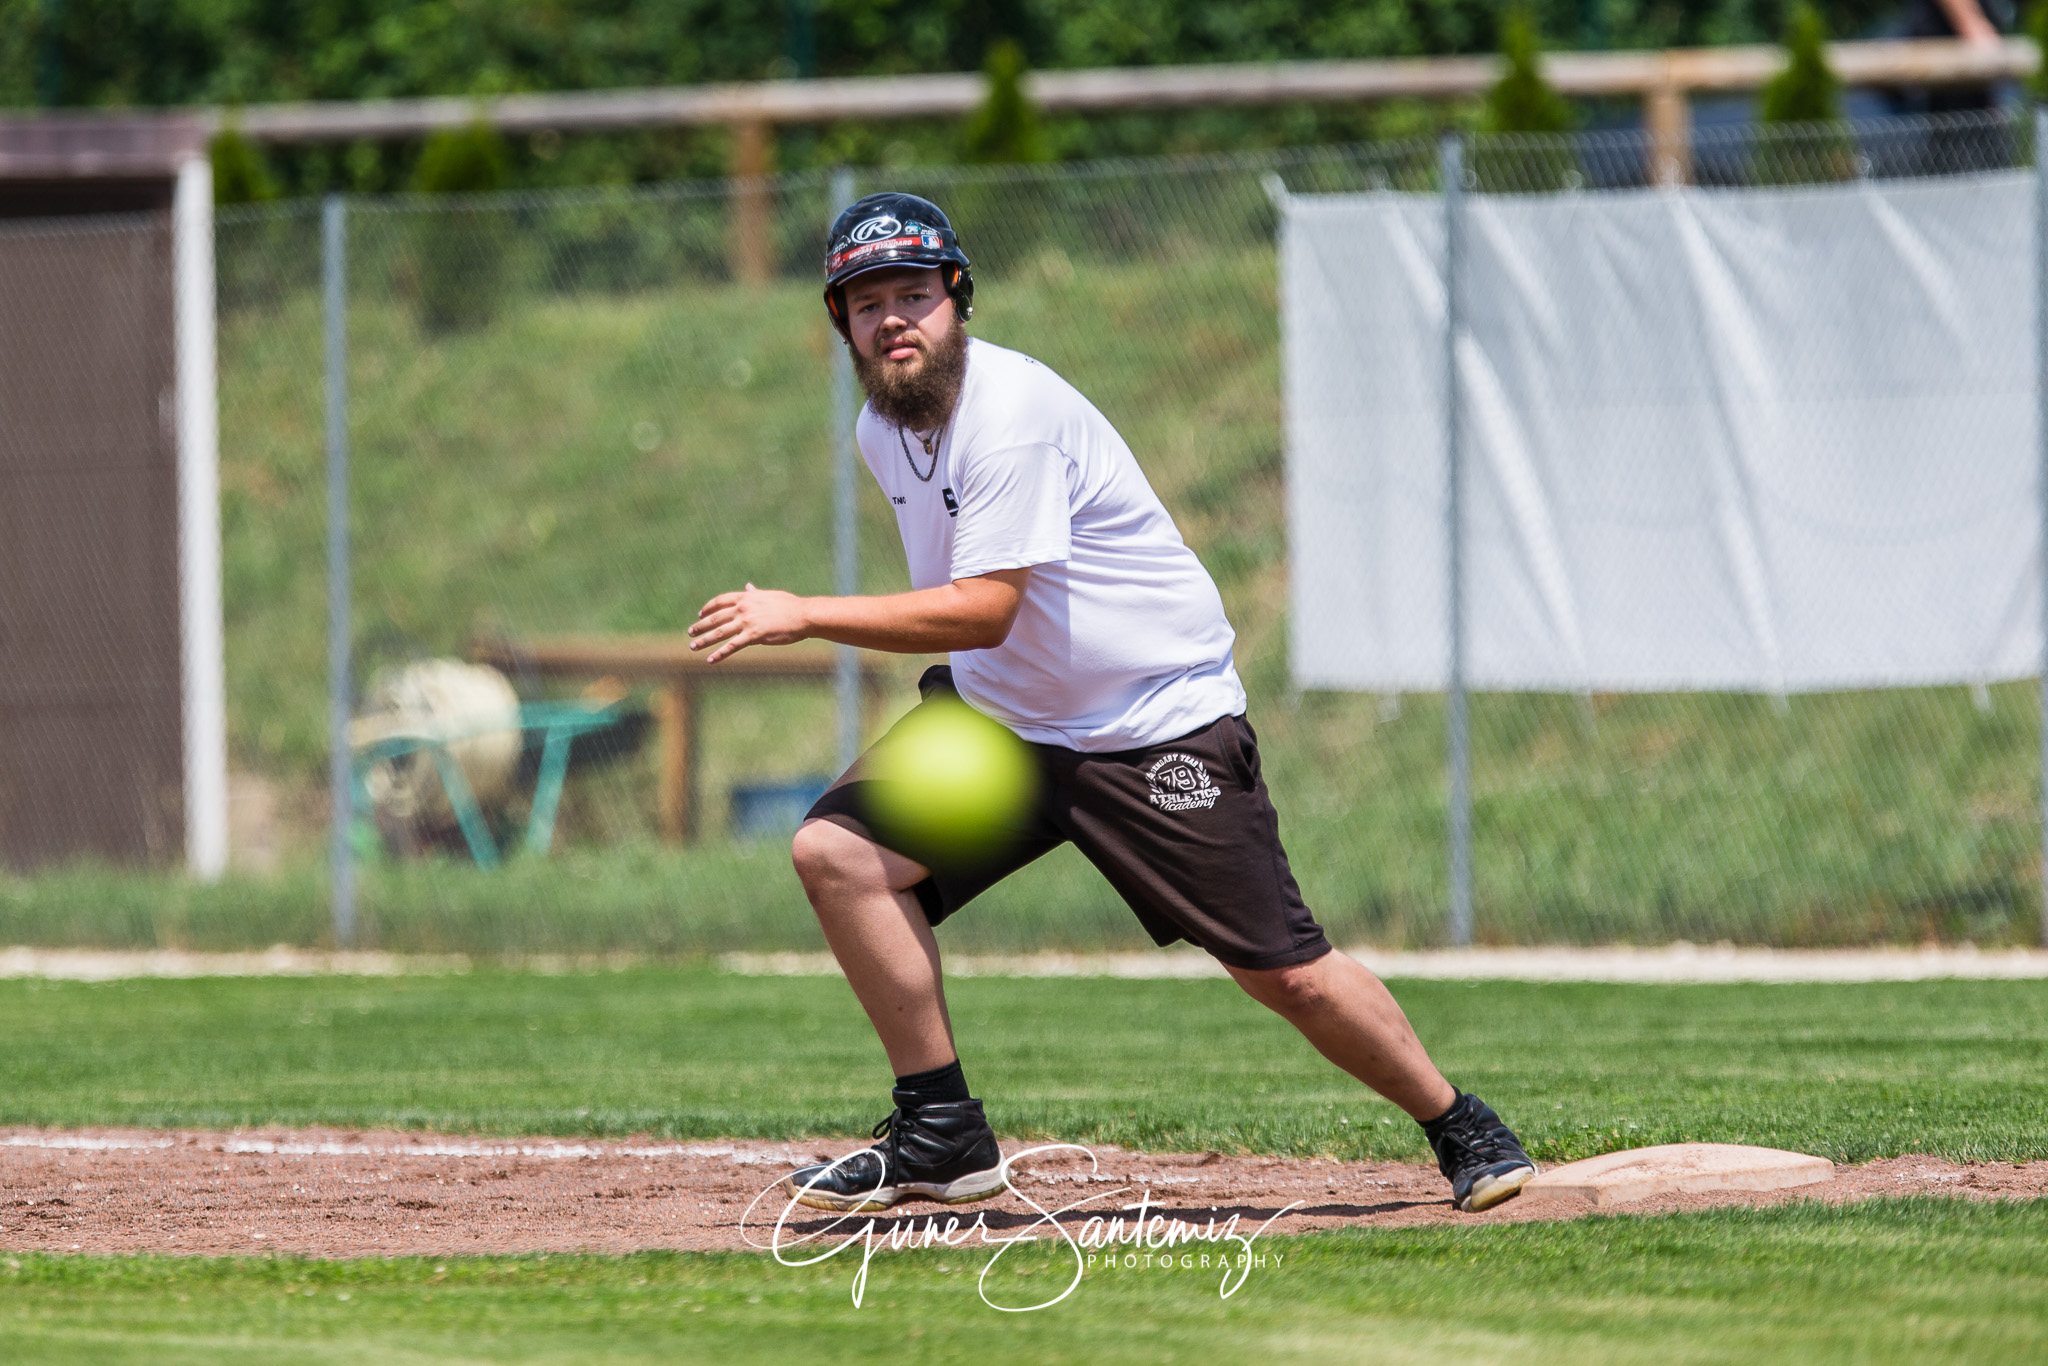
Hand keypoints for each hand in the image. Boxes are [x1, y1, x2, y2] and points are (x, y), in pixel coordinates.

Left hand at [689, 583, 810, 662]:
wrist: (803, 614)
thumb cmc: (790, 605)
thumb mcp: (769, 596)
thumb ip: (755, 593)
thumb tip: (748, 587)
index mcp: (747, 597)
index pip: (721, 601)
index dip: (708, 608)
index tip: (700, 614)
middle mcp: (743, 608)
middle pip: (716, 617)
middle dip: (701, 626)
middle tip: (690, 632)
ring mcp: (747, 622)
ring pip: (720, 632)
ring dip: (704, 640)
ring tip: (693, 646)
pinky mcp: (754, 636)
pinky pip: (732, 646)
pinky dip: (720, 654)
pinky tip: (711, 660)